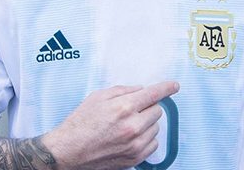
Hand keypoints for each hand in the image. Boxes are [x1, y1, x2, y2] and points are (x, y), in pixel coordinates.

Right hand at [43, 81, 179, 169]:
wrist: (69, 151)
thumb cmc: (80, 123)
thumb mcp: (98, 97)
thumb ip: (123, 90)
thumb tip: (140, 90)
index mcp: (123, 107)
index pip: (154, 94)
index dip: (166, 88)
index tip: (174, 86)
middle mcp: (132, 126)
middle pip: (157, 110)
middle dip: (147, 107)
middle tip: (132, 110)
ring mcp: (135, 144)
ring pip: (156, 127)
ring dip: (146, 123)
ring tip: (127, 125)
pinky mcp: (135, 157)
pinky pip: (153, 143)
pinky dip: (146, 138)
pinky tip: (131, 137)